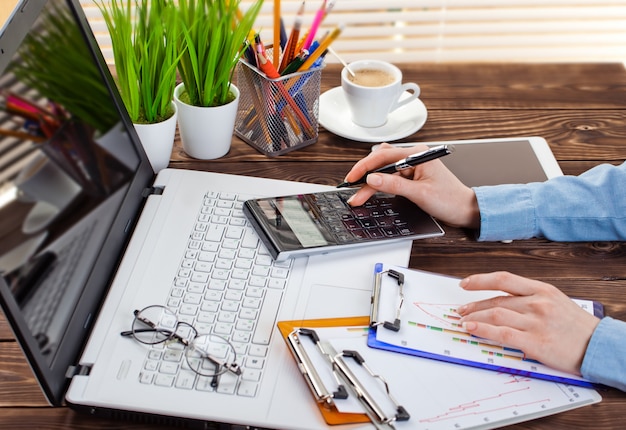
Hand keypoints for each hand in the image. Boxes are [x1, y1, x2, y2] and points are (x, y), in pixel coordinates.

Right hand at [344, 143, 479, 227]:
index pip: (383, 156)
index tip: (353, 178)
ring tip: (359, 195)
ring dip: (370, 182)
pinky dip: (379, 185)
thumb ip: (394, 185)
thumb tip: (373, 179)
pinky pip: (390, 177)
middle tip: (352, 189)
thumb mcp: (419, 194)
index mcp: (417, 154)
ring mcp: (412, 167)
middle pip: (381, 161)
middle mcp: (414, 157)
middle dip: (364, 175)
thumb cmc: (450, 200)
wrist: (465, 210)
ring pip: (383, 170)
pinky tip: (371, 191)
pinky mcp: (411, 177)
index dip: (365, 168)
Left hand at [457, 271, 600, 374]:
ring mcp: (535, 322)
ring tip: (463, 321)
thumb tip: (503, 301)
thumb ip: (530, 298)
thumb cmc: (577, 327)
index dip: (480, 280)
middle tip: (461, 310)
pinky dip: (483, 330)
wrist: (599, 346)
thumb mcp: (556, 301)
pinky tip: (472, 329)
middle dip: (474, 305)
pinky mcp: (535, 341)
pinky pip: (502, 333)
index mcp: (542, 290)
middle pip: (496, 300)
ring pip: (495, 314)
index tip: (465, 283)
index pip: (504, 279)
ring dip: (474, 317)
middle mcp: (537, 303)